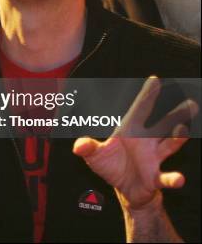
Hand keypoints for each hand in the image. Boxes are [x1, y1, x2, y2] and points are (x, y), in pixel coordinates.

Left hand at [73, 76, 197, 209]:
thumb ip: (87, 148)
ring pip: (169, 145)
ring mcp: (153, 158)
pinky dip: (173, 178)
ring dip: (178, 139)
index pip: (139, 109)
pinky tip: (179, 179)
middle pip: (163, 125)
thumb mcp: (95, 155)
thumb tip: (78, 146)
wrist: (123, 189)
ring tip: (183, 131)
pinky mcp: (155, 178)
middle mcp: (146, 141)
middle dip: (176, 115)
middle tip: (191, 105)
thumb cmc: (110, 165)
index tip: (154, 79)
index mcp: (130, 131)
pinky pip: (166, 177)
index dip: (146, 95)